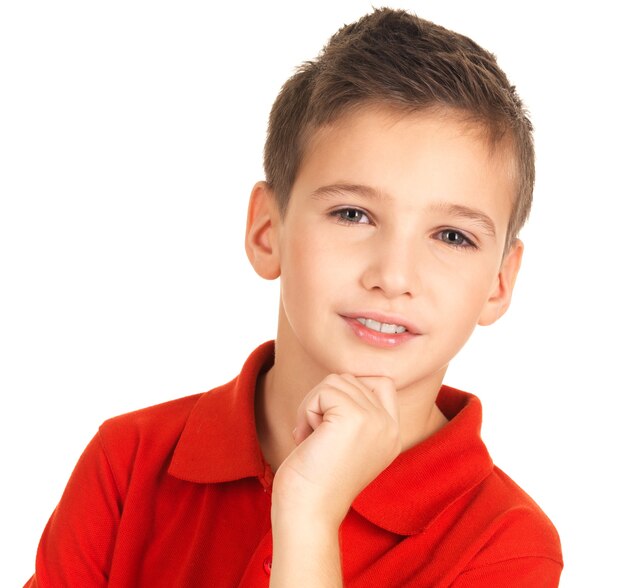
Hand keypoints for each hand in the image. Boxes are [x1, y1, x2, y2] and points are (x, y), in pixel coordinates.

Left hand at [271, 373, 401, 527]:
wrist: (307, 511)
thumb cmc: (315, 478)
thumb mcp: (346, 442)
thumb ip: (353, 412)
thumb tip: (337, 379)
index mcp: (393, 434)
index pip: (382, 382)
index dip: (350, 390)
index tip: (330, 422)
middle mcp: (390, 426)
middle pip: (351, 380)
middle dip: (323, 401)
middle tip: (313, 435)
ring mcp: (375, 421)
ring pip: (335, 382)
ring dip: (312, 405)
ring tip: (310, 436)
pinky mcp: (355, 418)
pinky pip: (324, 391)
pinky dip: (307, 410)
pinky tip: (306, 437)